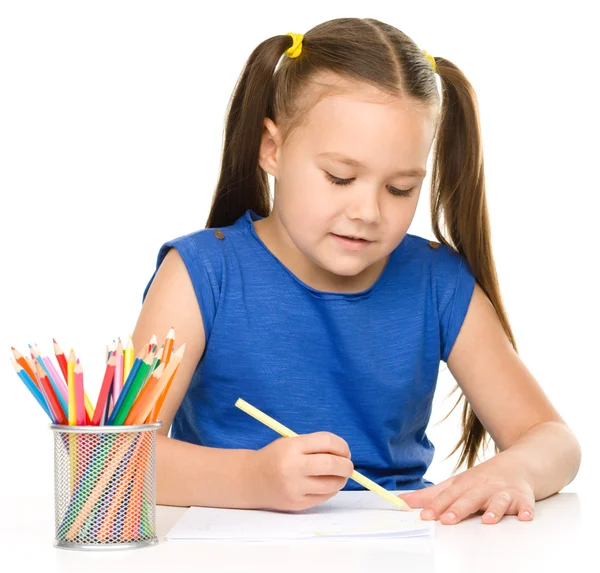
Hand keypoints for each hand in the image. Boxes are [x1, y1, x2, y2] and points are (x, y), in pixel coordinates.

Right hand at [251, 431, 353, 511]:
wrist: (251, 480)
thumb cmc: (275, 457)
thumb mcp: (290, 443)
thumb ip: (315, 446)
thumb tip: (344, 454)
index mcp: (293, 447)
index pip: (327, 442)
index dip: (342, 445)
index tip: (344, 450)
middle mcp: (293, 467)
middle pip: (333, 465)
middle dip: (346, 465)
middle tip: (347, 464)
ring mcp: (295, 488)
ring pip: (332, 484)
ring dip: (341, 479)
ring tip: (338, 475)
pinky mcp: (297, 504)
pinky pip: (324, 497)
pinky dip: (330, 489)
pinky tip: (325, 484)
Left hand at [397, 457, 535, 524]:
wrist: (518, 464)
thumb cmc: (483, 479)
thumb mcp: (456, 484)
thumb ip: (431, 495)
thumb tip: (403, 501)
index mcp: (465, 484)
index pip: (448, 496)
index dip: (436, 505)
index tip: (424, 515)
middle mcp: (483, 487)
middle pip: (470, 498)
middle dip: (459, 509)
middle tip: (447, 520)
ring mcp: (504, 492)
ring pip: (498, 501)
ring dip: (493, 509)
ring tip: (487, 520)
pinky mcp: (523, 497)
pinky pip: (526, 504)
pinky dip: (526, 510)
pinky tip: (525, 517)